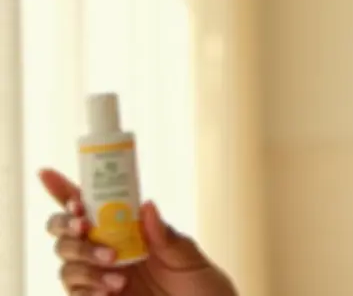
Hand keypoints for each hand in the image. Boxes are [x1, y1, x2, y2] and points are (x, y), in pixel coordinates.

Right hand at [40, 168, 236, 295]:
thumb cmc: (201, 286)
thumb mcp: (188, 257)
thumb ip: (166, 236)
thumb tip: (147, 205)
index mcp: (129, 231)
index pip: (91, 206)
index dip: (64, 190)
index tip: (46, 173)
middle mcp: (108, 251)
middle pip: (65, 233)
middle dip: (66, 224)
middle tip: (84, 225)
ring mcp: (100, 278)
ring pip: (67, 263)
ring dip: (85, 261)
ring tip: (119, 275)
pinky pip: (75, 293)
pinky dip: (86, 288)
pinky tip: (109, 291)